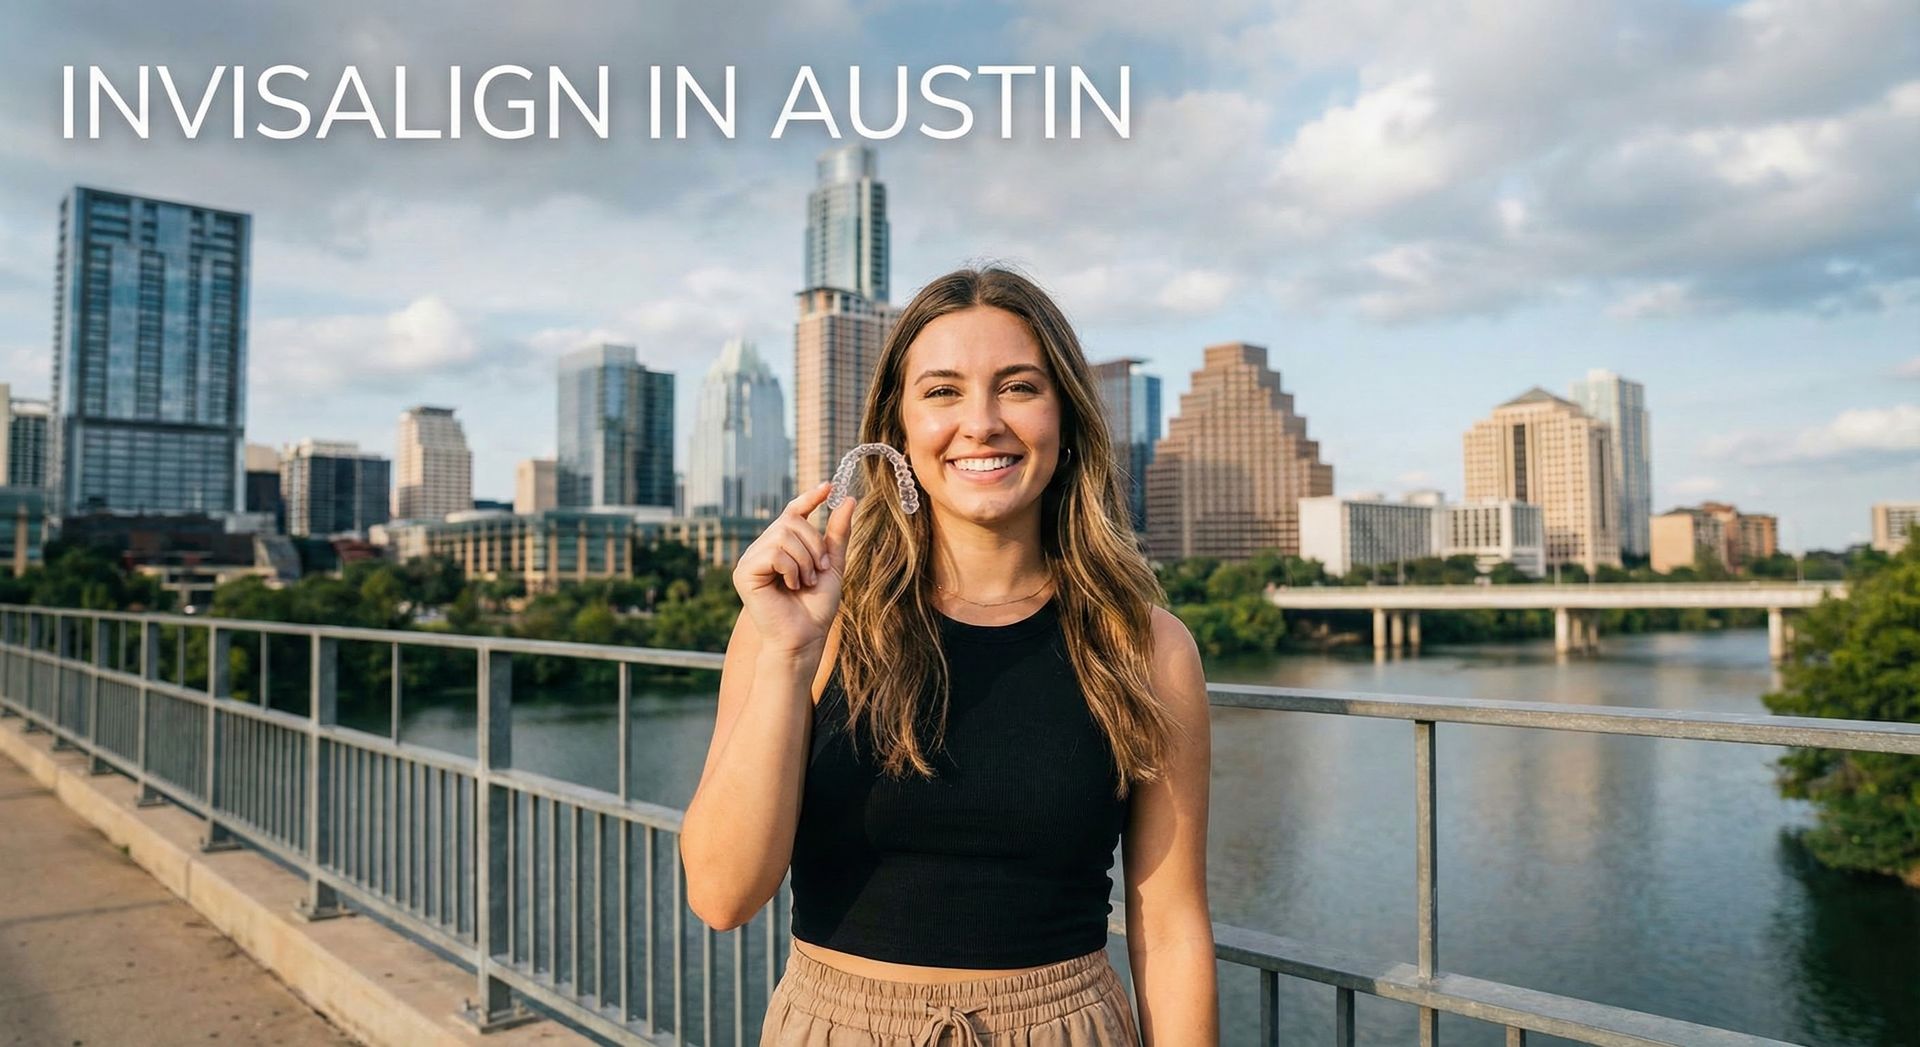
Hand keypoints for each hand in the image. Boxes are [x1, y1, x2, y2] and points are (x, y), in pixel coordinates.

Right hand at [732, 481, 855, 654]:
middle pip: (791, 521)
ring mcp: (750, 559)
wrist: (805, 637)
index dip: (809, 498)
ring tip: (803, 582)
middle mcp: (762, 548)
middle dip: (813, 545)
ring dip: (804, 560)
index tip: (829, 487)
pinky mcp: (743, 573)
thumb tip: (847, 499)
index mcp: (781, 546)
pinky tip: (790, 587)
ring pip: (783, 535)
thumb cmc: (816, 607)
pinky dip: (791, 569)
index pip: (793, 512)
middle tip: (817, 571)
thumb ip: (837, 534)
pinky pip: (774, 553)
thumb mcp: (832, 565)